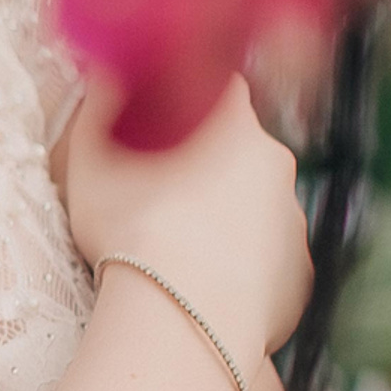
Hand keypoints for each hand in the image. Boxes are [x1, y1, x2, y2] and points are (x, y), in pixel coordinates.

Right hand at [60, 76, 310, 368]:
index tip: (161, 122)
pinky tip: (203, 287)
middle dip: (207, 165)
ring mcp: (294, 221)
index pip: (220, 87)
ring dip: (226, 220)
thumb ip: (101, 104)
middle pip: (240, 150)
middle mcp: (276, 162)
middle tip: (159, 196)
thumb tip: (109, 73)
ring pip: (256, 207)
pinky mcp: (300, 276)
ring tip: (178, 253)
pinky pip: (268, 261)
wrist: (180, 317)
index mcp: (231, 122)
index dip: (190, 101)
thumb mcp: (91, 157)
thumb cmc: (130, 227)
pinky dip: (242, 269)